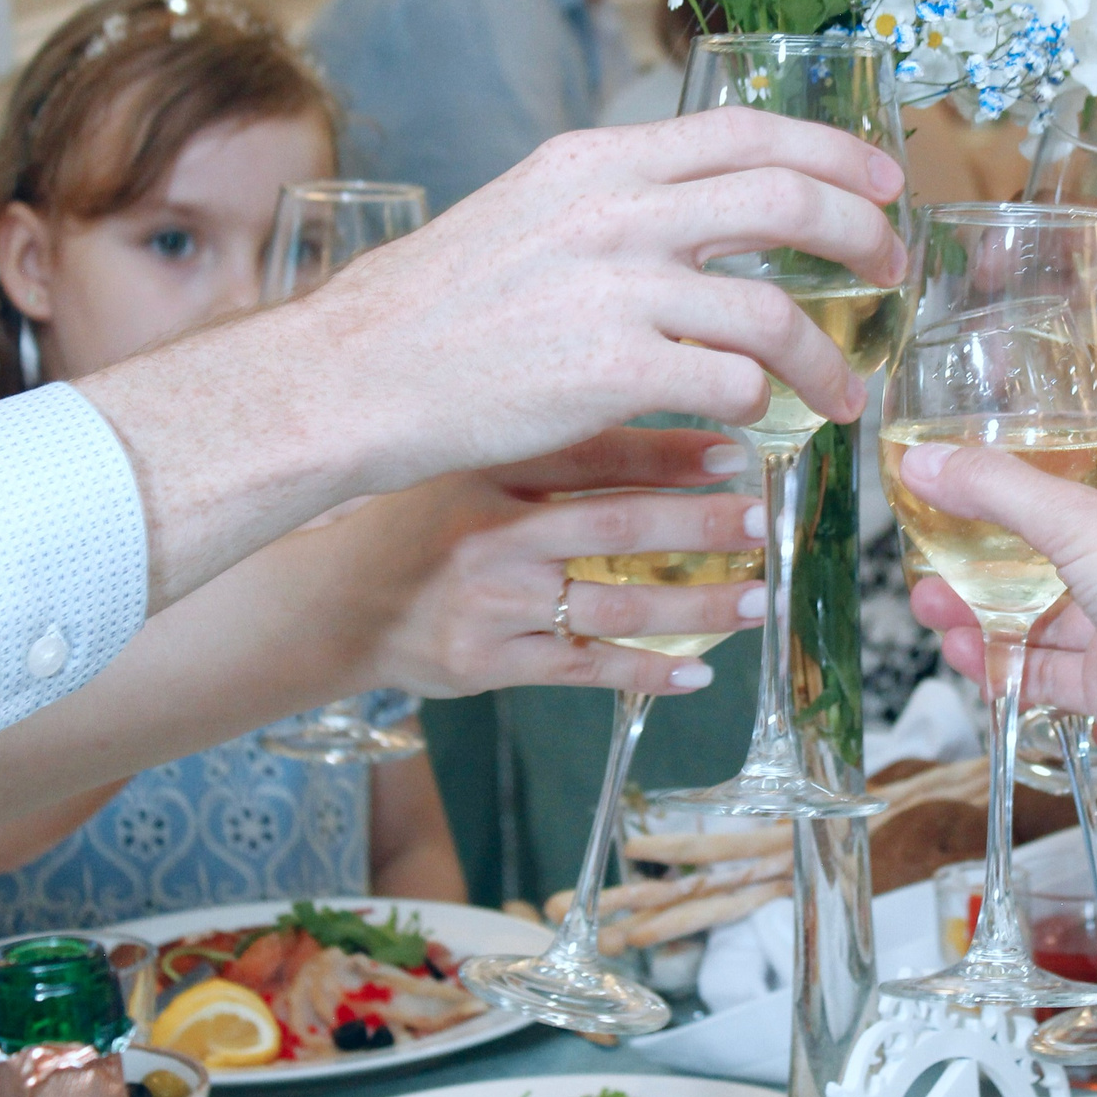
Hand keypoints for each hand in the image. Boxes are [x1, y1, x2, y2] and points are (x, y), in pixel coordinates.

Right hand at [322, 110, 907, 487]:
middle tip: (889, 269)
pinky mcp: (611, 371)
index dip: (832, 152)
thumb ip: (613, 203)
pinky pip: (732, 383)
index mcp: (597, 161)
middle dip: (861, 233)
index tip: (879, 181)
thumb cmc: (437, 308)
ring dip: (826, 356)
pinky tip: (766, 424)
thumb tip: (695, 207)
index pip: (746, 130)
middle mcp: (614, 210)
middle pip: (785, 198)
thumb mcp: (527, 213)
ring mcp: (616, 289)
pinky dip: (765, 404)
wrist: (357, 375)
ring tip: (843, 392)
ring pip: (773, 308)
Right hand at [341, 428, 762, 697]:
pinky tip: (698, 671)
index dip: (669, 453)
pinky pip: (583, 668)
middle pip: (615, 527)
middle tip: (761, 522)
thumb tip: (662, 424)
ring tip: (753, 600)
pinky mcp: (488, 663)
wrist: (335, 603)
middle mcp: (492, 535)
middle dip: (699, 527)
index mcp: (491, 471)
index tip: (735, 453)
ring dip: (693, 606)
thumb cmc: (419, 527)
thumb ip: (552, 452)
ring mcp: (491, 604)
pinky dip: (645, 672)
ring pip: (612, 606)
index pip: (593, 454)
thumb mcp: (471, 469)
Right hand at [895, 439, 1096, 785]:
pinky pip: (1048, 670)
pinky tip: (963, 652)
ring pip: (1050, 612)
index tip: (1015, 454)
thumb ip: (996, 489)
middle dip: (997, 548)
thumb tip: (923, 463)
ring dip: (987, 608)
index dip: (1074, 458)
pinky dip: (1004, 662)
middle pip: (1067, 545)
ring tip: (929, 602)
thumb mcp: (1080, 518)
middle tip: (939, 543)